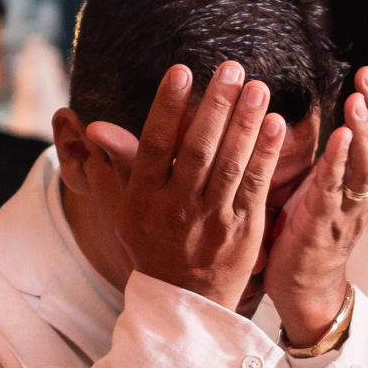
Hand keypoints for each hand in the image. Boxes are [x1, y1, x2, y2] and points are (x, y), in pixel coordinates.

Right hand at [80, 62, 287, 309]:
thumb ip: (121, 161)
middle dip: (216, 107)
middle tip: (232, 68)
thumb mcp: (128, 206)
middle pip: (198, 150)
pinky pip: (256, 186)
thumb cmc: (154, 243)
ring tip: (258, 88)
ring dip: (246, 123)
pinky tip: (276, 125)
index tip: (182, 71)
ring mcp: (212, 219)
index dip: (168, 107)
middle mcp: (177, 207)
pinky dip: (266, 154)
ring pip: (230, 165)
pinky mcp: (243, 229)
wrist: (183, 299)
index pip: (154, 144)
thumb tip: (91, 124)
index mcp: (144, 198)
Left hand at [263, 66, 367, 341]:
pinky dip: (338, 162)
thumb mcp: (321, 188)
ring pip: (367, 168)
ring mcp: (346, 212)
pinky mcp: (322, 226)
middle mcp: (363, 196)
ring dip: (365, 132)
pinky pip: (334, 190)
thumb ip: (328, 157)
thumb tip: (318, 113)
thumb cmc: (305, 234)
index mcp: (364, 185)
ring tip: (358, 101)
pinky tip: (340, 137)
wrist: (303, 289)